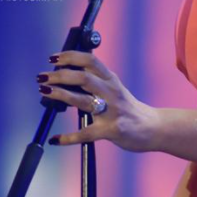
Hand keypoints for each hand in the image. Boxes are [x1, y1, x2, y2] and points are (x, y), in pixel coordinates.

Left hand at [38, 51, 164, 151]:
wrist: (154, 128)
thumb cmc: (129, 108)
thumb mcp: (115, 89)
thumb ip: (95, 82)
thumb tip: (65, 75)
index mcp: (110, 79)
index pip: (89, 60)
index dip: (69, 57)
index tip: (52, 59)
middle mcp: (111, 92)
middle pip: (83, 77)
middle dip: (59, 75)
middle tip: (42, 77)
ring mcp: (112, 111)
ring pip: (82, 100)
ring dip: (61, 95)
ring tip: (45, 92)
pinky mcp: (112, 131)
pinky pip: (86, 133)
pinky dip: (69, 138)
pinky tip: (55, 140)